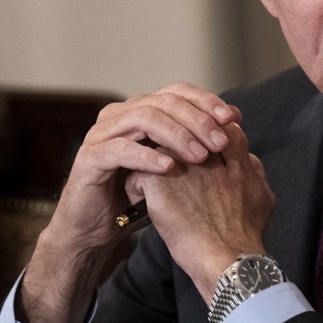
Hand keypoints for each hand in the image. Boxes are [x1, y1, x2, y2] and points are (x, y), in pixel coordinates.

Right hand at [19, 83, 239, 322]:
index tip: (233, 118)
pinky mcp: (89, 158)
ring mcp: (101, 134)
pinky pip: (121, 150)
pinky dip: (148, 156)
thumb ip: (193, 145)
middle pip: (163, 101)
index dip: (206, 101)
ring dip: (176, 135)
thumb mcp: (170, 167)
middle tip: (220, 141)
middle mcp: (118, 115)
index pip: (176, 92)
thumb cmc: (134, 198)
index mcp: (138, 111)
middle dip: (196, 119)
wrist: (93, 229)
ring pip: (143, 119)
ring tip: (200, 155)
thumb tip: (233, 126)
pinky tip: (170, 168)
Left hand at [130, 122, 274, 301]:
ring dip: (150, 158)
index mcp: (234, 157)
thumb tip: (248, 160)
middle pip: (183, 131)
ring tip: (148, 176)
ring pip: (156, 146)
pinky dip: (136, 183)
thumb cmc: (246, 236)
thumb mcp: (262, 198)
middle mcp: (209, 156)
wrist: (227, 260)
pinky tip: (139, 198)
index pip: (218, 127)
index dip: (204, 132)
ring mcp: (182, 166)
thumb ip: (254, 172)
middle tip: (164, 156)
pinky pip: (138, 171)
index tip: (195, 146)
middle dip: (173, 140)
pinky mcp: (158, 182)